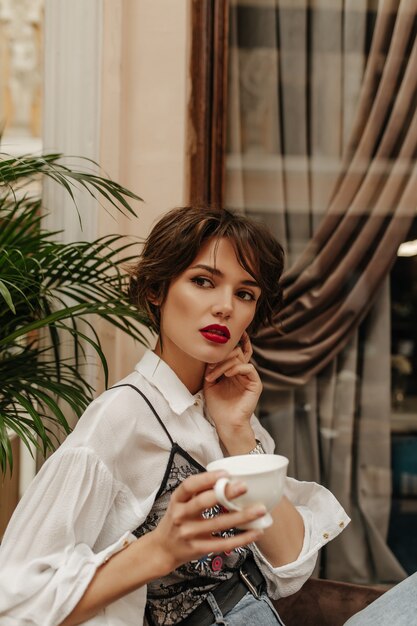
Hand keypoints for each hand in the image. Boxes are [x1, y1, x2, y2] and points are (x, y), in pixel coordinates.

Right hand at [148, 471, 265, 575]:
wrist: (163, 549)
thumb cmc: (177, 520)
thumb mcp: (181, 502)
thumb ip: (198, 492)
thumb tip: (226, 478)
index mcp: (177, 499)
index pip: (189, 485)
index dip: (207, 478)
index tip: (225, 473)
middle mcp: (181, 515)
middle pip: (203, 503)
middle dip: (225, 494)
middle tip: (244, 486)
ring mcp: (189, 533)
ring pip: (218, 524)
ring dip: (241, 517)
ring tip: (260, 510)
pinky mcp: (198, 549)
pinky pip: (223, 543)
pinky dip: (242, 538)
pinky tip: (255, 532)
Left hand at [203, 332, 261, 451]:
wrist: (226, 423)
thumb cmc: (218, 406)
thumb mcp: (210, 384)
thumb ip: (211, 368)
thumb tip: (211, 355)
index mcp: (233, 371)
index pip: (235, 352)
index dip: (233, 342)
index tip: (222, 336)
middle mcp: (242, 372)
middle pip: (236, 352)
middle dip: (221, 356)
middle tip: (210, 367)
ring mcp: (249, 377)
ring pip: (240, 358)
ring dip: (224, 364)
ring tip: (213, 375)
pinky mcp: (255, 384)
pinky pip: (249, 368)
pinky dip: (237, 368)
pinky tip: (227, 375)